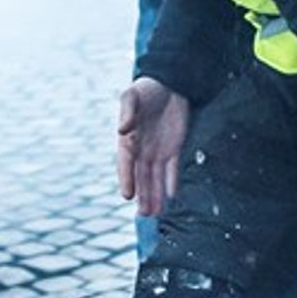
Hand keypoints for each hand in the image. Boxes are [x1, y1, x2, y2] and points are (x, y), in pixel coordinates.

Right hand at [116, 76, 190, 217]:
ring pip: (156, 178)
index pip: (127, 163)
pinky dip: (172, 182)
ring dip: (155, 195)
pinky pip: (173, 169)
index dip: (127, 179)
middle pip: (142, 177)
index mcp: (129, 139)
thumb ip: (127, 112)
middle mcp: (142, 149)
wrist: (169, 83)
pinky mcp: (174, 148)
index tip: (127, 195)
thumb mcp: (133, 96)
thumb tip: (122, 130)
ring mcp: (158, 151)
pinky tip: (172, 196)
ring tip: (155, 213)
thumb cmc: (146, 89)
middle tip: (144, 214)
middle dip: (143, 195)